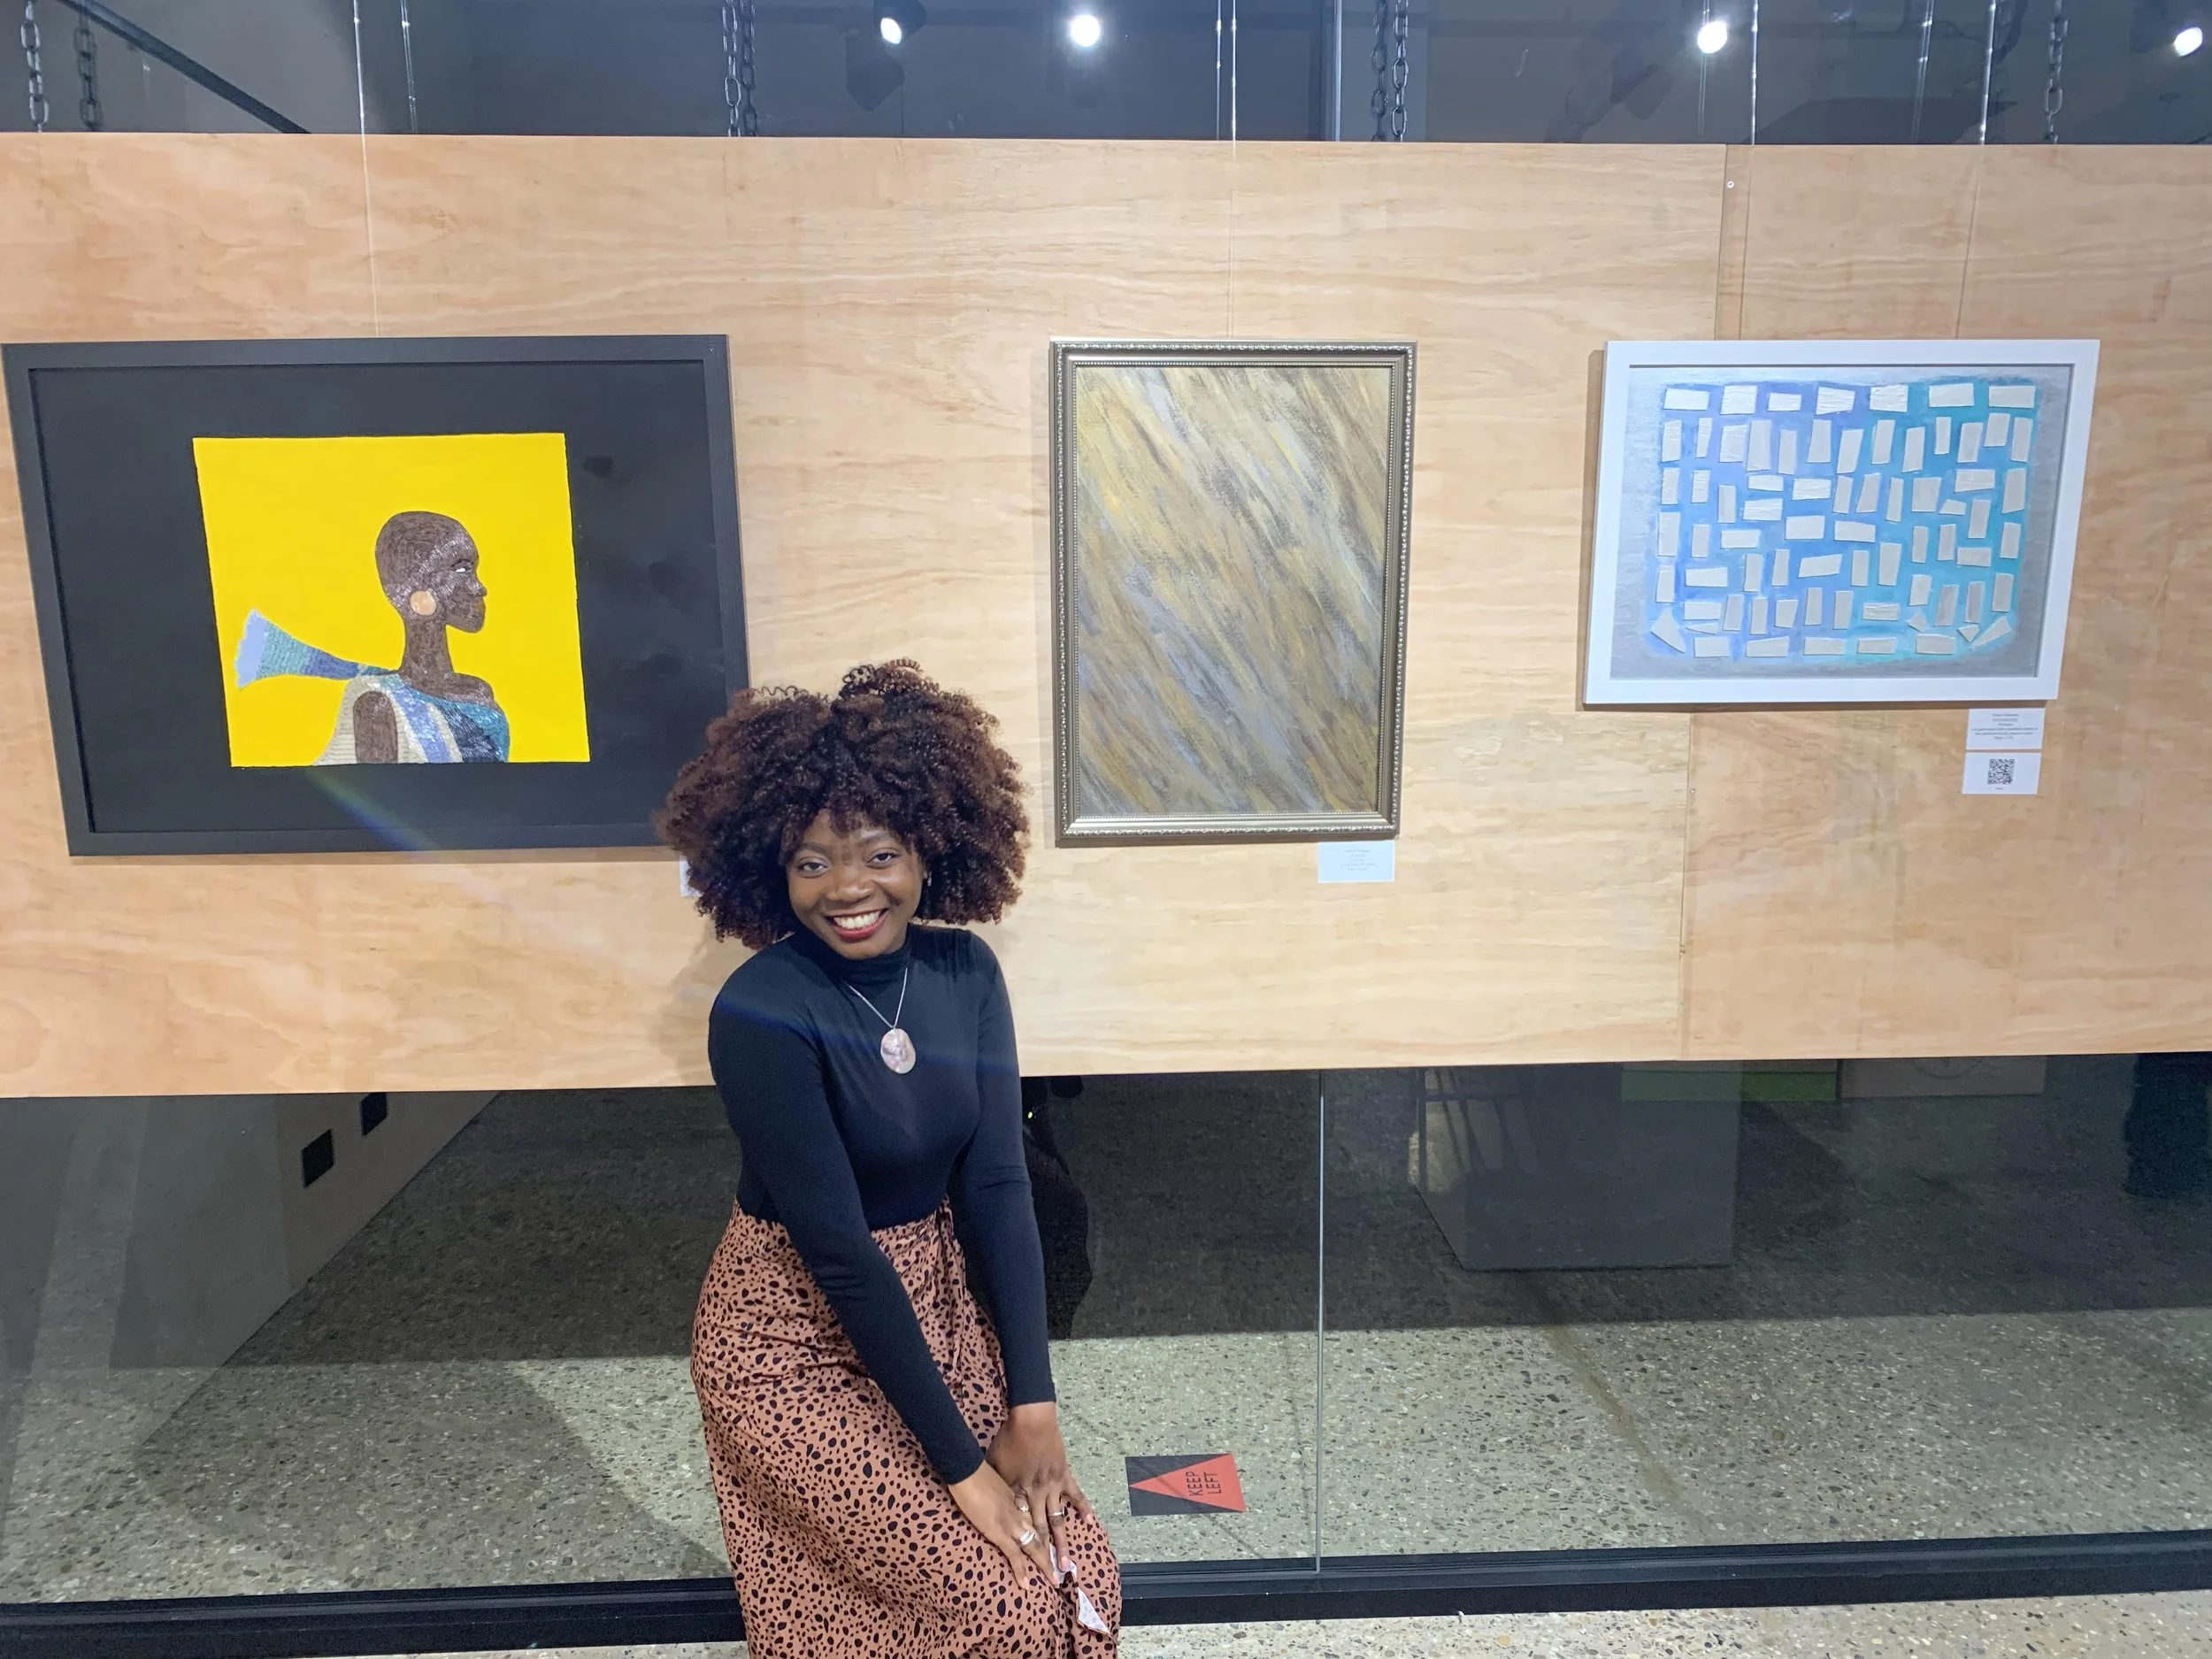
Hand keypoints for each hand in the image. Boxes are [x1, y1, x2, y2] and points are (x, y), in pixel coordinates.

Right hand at [947, 1458, 1053, 1586]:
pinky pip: (1014, 1556)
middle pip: (1041, 1534)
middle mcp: (1021, 1512)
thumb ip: (1002, 1484)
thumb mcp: (997, 1475)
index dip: (1046, 1530)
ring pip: (1034, 1547)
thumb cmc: (978, 1469)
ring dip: (1044, 1564)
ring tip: (1054, 1580)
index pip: (1037, 1518)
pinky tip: (1026, 1584)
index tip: (1054, 1541)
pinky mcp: (999, 1533)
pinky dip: (1020, 1571)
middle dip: (1053, 1552)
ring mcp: (1013, 1523)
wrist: (969, 1469)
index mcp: (1020, 1498)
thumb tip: (999, 1488)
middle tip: (1063, 1567)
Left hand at [986, 1402, 1092, 1566]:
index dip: (1023, 1548)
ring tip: (1068, 1561)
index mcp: (1018, 1494)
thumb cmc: (1008, 1440)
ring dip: (1063, 1542)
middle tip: (1051, 1576)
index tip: (1025, 1568)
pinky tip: (1089, 1520)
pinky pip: (1075, 1494)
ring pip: (1058, 1520)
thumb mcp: (994, 1463)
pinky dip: (1082, 1507)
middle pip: (1040, 1530)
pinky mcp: (1064, 1474)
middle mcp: (1036, 1495)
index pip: (1020, 1527)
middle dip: (1045, 1555)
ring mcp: (1053, 1486)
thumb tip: (989, 1493)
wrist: (1031, 1420)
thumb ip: (996, 1483)